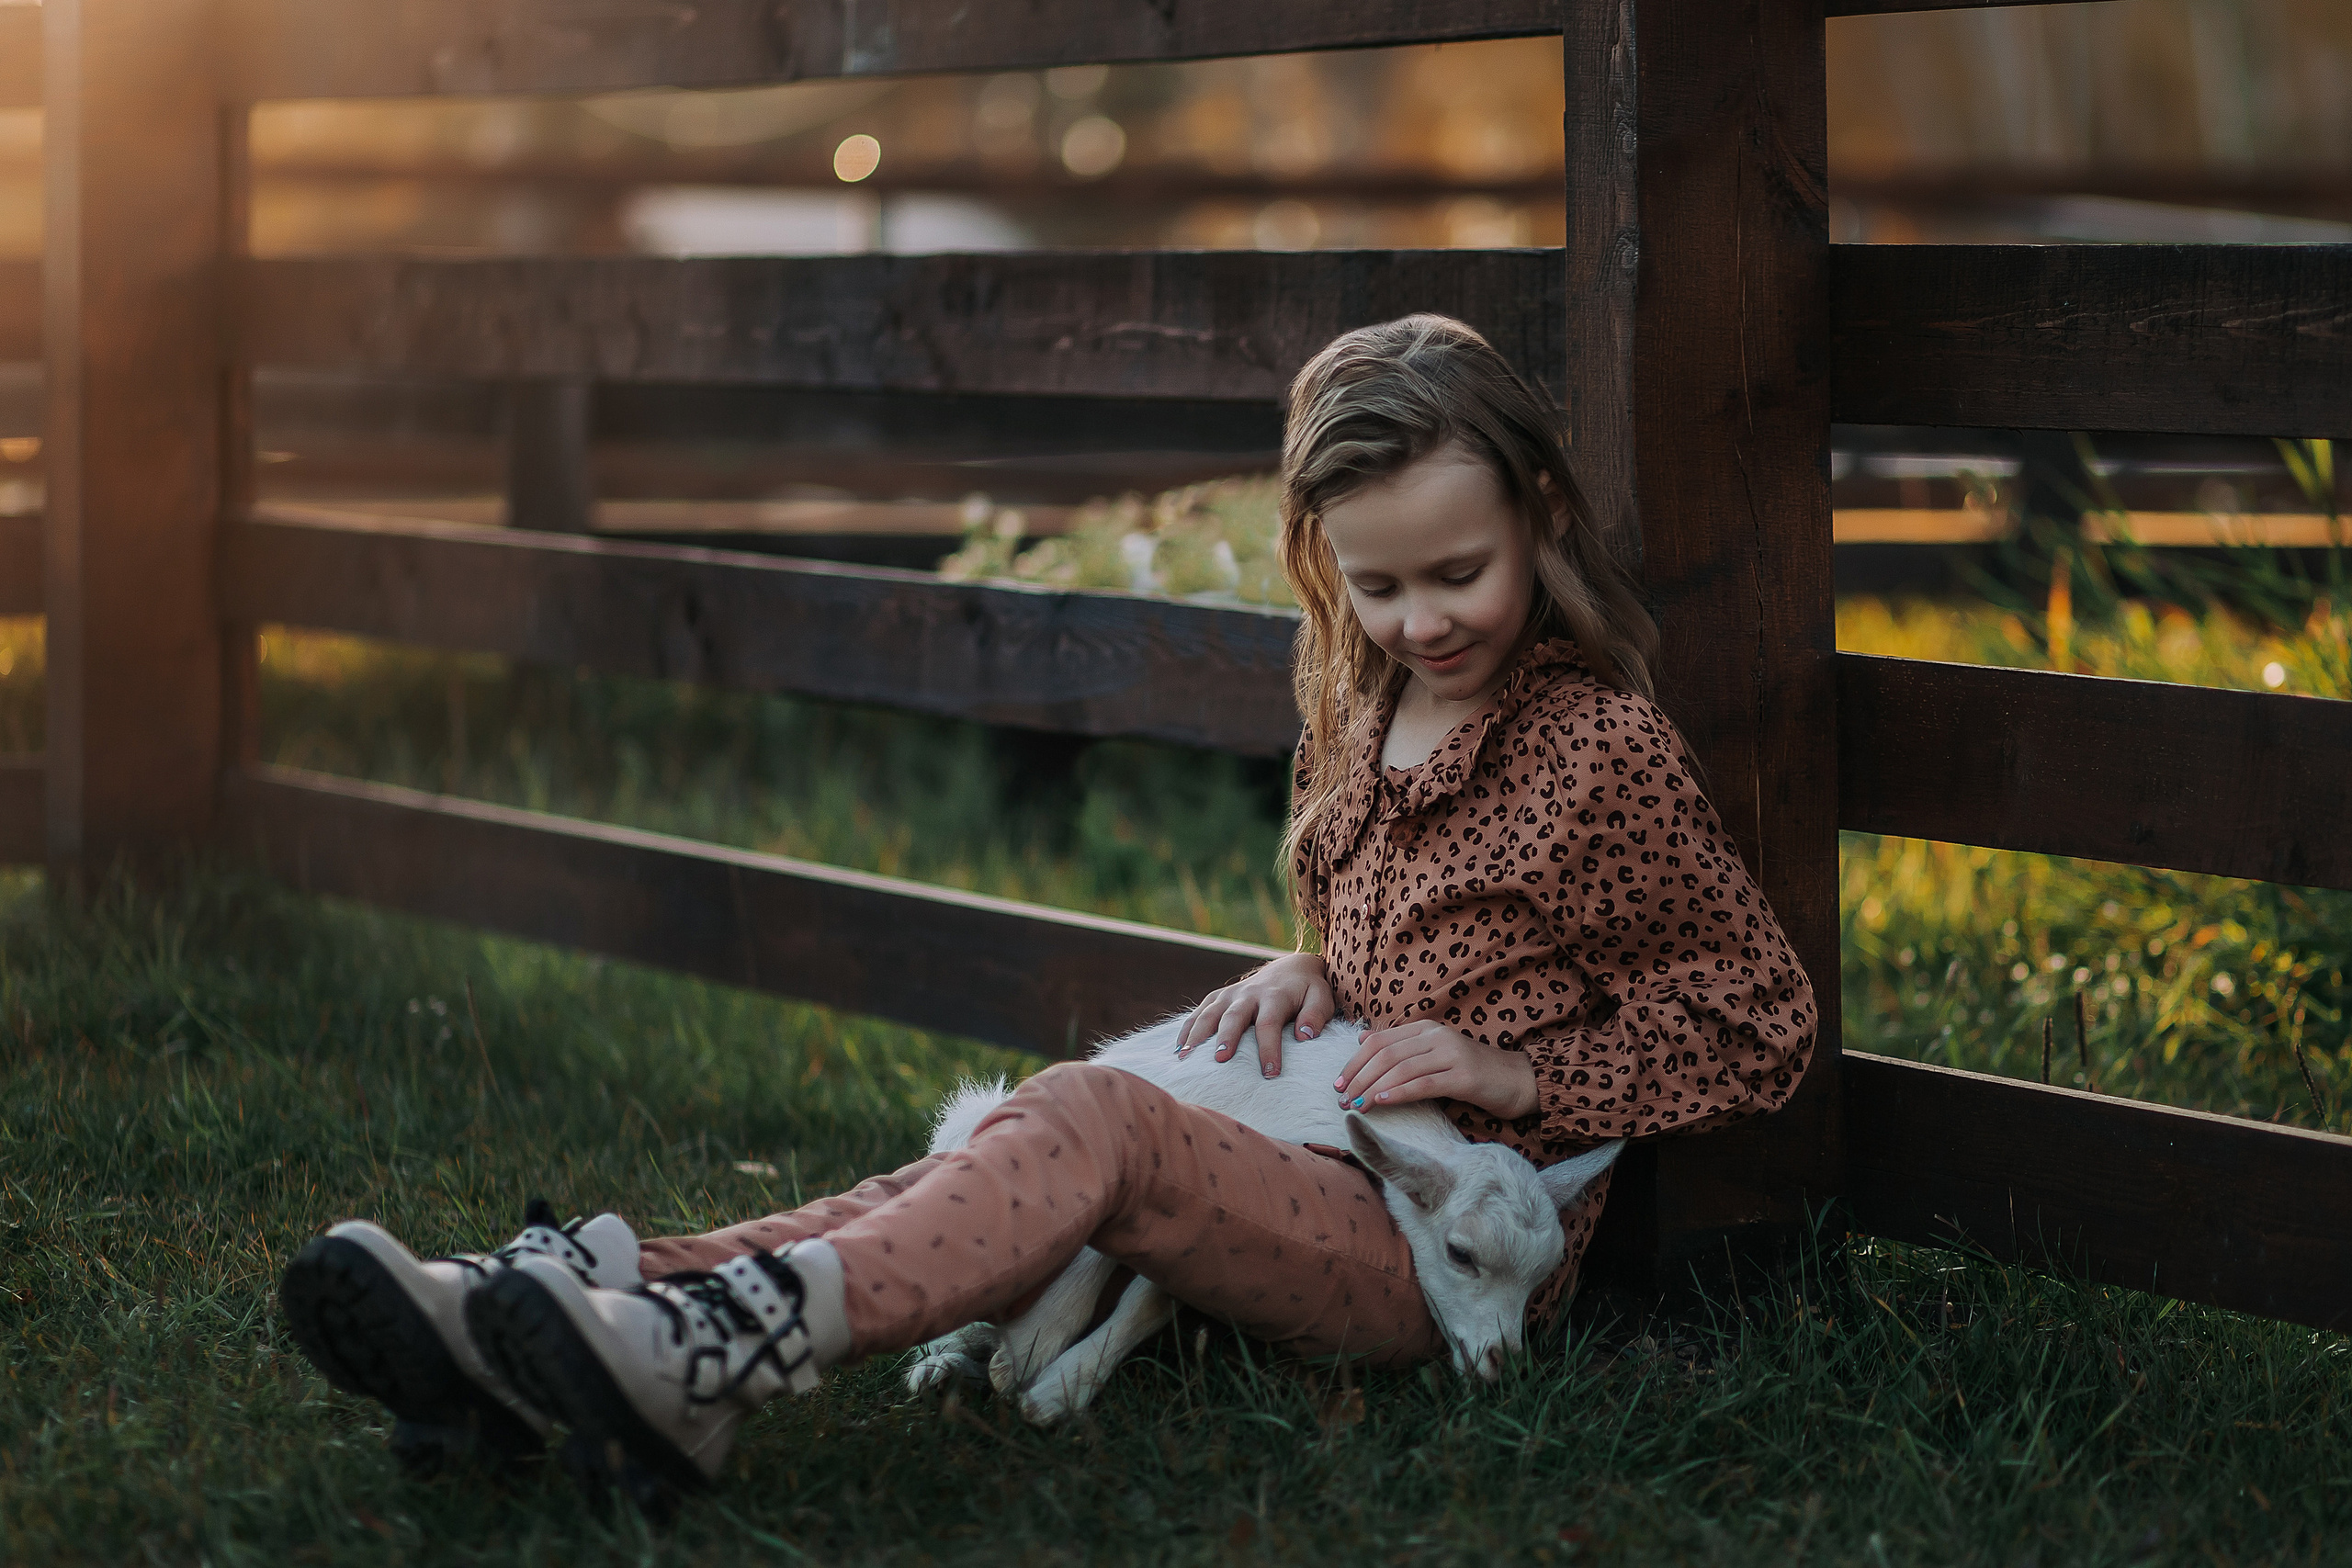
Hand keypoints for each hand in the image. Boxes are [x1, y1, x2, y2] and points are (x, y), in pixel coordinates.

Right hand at [1174, 953, 1335, 1077]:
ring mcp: (1231, 994)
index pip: (1269, 1024)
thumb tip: (1305, 1036)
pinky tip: (1179, 1048)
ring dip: (1198, 1034)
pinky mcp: (1220, 996)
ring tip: (1185, 1056)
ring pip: (1210, 1012)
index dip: (1269, 1049)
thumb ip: (1316, 1014)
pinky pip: (1200, 1011)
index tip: (1270, 1074)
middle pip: (1234, 1016)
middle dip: (1226, 1037)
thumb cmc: (1308, 991)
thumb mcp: (1321, 997)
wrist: (1291, 968)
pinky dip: (1188, 1028)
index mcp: (1275, 995)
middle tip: (1219, 1059)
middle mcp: (1249, 993)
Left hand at [1333, 1020, 1538, 1120]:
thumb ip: (1401, 1046)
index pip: (1379, 1041)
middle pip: (1385, 1054)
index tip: (1338, 1083)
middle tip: (1342, 1099)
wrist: (1517, 1081)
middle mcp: (1437, 1036)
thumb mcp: (1433, 1053)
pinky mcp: (1465, 1076)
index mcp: (1427, 1028)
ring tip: (1356, 1105)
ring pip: (1401, 1068)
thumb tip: (1362, 1039)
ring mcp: (1452, 1054)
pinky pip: (1424, 1083)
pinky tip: (1382, 1102)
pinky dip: (1399, 1092)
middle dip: (1358, 1077)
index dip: (1354, 1061)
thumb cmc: (1472, 1071)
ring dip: (1373, 1088)